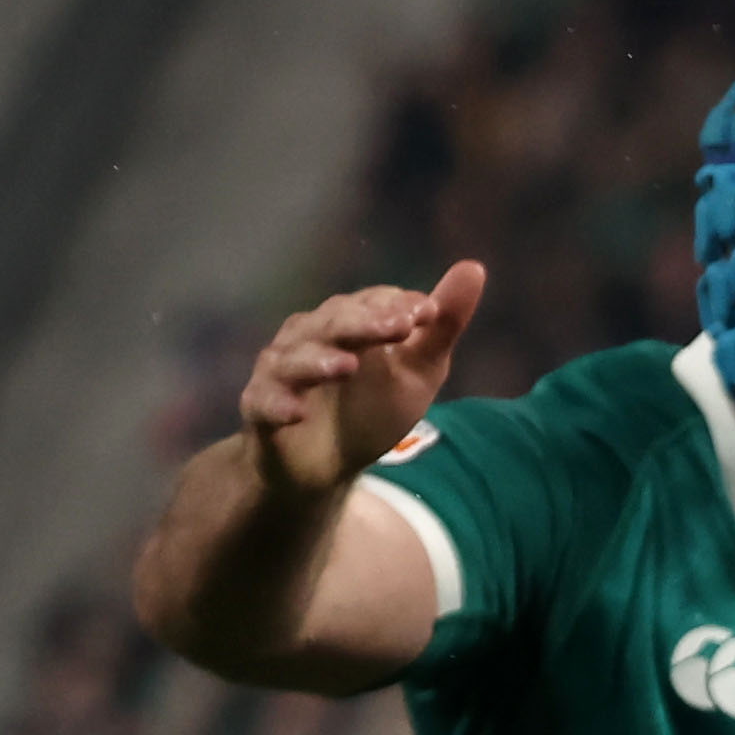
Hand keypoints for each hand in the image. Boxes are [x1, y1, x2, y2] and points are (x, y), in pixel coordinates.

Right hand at [240, 265, 486, 493]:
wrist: (324, 467)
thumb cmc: (370, 409)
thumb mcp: (417, 369)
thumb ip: (441, 325)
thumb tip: (474, 268)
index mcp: (346, 324)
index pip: (370, 304)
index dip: (396, 307)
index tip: (429, 314)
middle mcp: (307, 338)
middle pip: (332, 323)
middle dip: (362, 323)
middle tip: (397, 327)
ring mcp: (280, 373)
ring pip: (292, 359)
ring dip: (317, 360)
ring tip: (346, 365)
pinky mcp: (260, 410)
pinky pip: (263, 403)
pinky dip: (277, 405)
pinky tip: (295, 412)